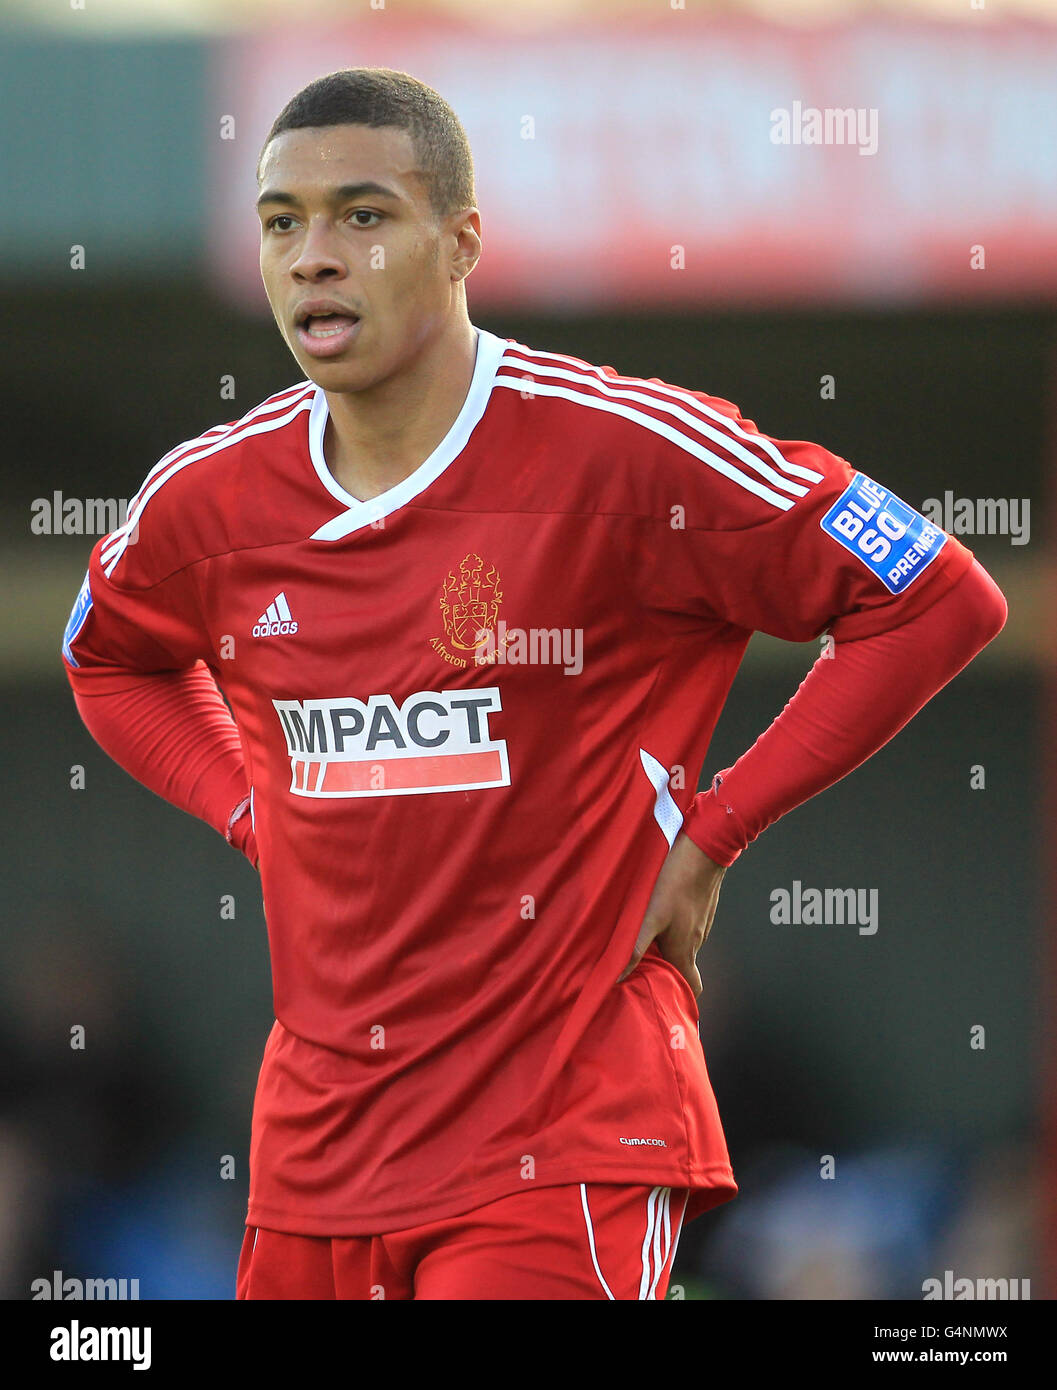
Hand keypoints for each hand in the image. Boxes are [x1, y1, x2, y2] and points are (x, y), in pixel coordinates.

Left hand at [618, 833, 726, 997]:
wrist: (704, 849)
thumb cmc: (676, 883)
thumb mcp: (649, 917)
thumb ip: (635, 948)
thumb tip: (618, 976)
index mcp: (685, 950)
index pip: (692, 987)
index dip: (681, 998)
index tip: (663, 999)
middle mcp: (696, 941)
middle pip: (685, 968)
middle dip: (666, 973)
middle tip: (642, 970)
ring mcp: (701, 923)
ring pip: (685, 945)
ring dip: (667, 948)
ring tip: (643, 941)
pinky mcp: (701, 908)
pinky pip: (687, 927)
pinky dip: (673, 929)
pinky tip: (657, 915)